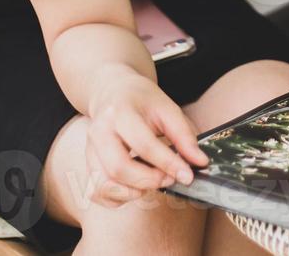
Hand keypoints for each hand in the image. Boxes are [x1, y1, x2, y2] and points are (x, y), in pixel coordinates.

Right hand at [84, 67, 207, 207]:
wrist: (113, 91)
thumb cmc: (141, 100)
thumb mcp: (167, 108)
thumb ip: (184, 135)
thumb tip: (200, 162)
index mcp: (120, 112)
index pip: (143, 144)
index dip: (168, 163)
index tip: (187, 176)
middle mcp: (99, 132)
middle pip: (119, 168)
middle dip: (149, 180)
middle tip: (170, 178)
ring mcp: (89, 150)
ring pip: (104, 184)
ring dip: (134, 191)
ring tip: (153, 180)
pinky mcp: (88, 164)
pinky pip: (97, 192)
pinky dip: (119, 197)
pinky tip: (136, 185)